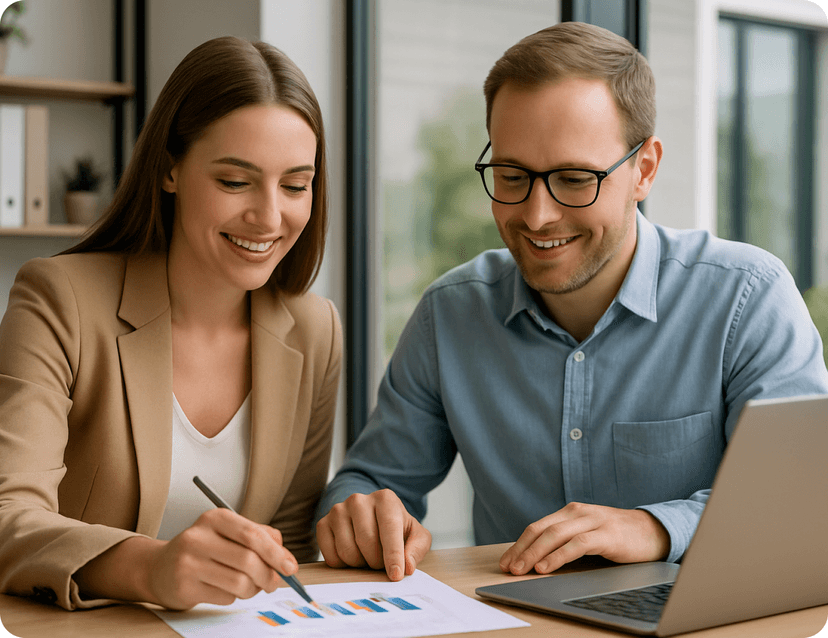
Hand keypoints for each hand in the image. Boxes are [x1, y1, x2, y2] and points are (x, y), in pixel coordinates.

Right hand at [146, 508, 297, 609]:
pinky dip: (234, 597)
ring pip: (239, 582)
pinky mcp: (184, 587)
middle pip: (248, 560)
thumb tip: (287, 559)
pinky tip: (225, 589)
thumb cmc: (204, 549)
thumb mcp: (229, 533)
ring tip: (250, 587)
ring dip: (252, 590)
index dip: (276, 553)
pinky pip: (225, 597)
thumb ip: (261, 538)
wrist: (159, 567)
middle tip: (274, 583)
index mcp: (215, 518)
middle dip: (268, 576)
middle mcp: (199, 537)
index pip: (253, 535)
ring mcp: (188, 563)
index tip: (290, 567)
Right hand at [316, 489, 431, 580]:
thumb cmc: (397, 530)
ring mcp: (338, 510)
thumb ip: (416, 549)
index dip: (393, 555)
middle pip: (366, 541)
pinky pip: (330, 556)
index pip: (389, 528)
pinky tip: (353, 556)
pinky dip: (343, 565)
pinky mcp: (323, 524)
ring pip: (347, 550)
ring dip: (360, 564)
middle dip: (376, 561)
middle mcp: (359, 500)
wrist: (374, 520)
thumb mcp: (416, 536)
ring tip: (367, 557)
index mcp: (385, 498)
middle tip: (381, 563)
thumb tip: (407, 566)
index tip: (396, 576)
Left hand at [499, 502, 669, 575]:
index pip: (537, 527)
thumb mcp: (586, 533)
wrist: (653, 531)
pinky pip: (577, 545)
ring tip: (522, 569)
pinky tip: (547, 567)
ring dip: (534, 553)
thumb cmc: (616, 535)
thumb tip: (536, 558)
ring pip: (555, 535)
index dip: (519, 544)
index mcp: (570, 512)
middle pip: (541, 530)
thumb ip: (565, 539)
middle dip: (522, 550)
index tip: (506, 561)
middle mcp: (578, 513)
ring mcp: (592, 521)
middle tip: (509, 567)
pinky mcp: (607, 535)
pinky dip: (558, 556)